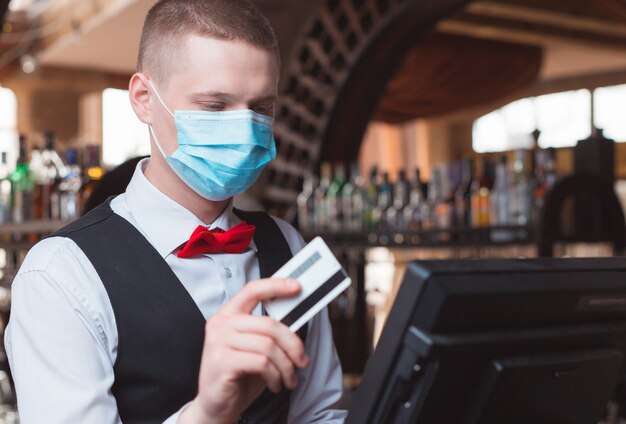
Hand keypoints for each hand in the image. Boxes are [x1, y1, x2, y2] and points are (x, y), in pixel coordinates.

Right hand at [179, 278, 308, 423]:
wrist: (216, 407)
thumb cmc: (239, 376)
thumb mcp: (255, 349)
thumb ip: (268, 332)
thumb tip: (296, 320)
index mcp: (228, 315)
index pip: (252, 290)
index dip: (276, 285)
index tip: (297, 286)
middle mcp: (220, 324)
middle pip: (269, 324)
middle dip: (293, 344)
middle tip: (302, 361)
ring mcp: (218, 342)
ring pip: (268, 345)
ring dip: (286, 366)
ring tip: (288, 379)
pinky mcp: (221, 362)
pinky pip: (261, 362)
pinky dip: (275, 375)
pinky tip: (275, 384)